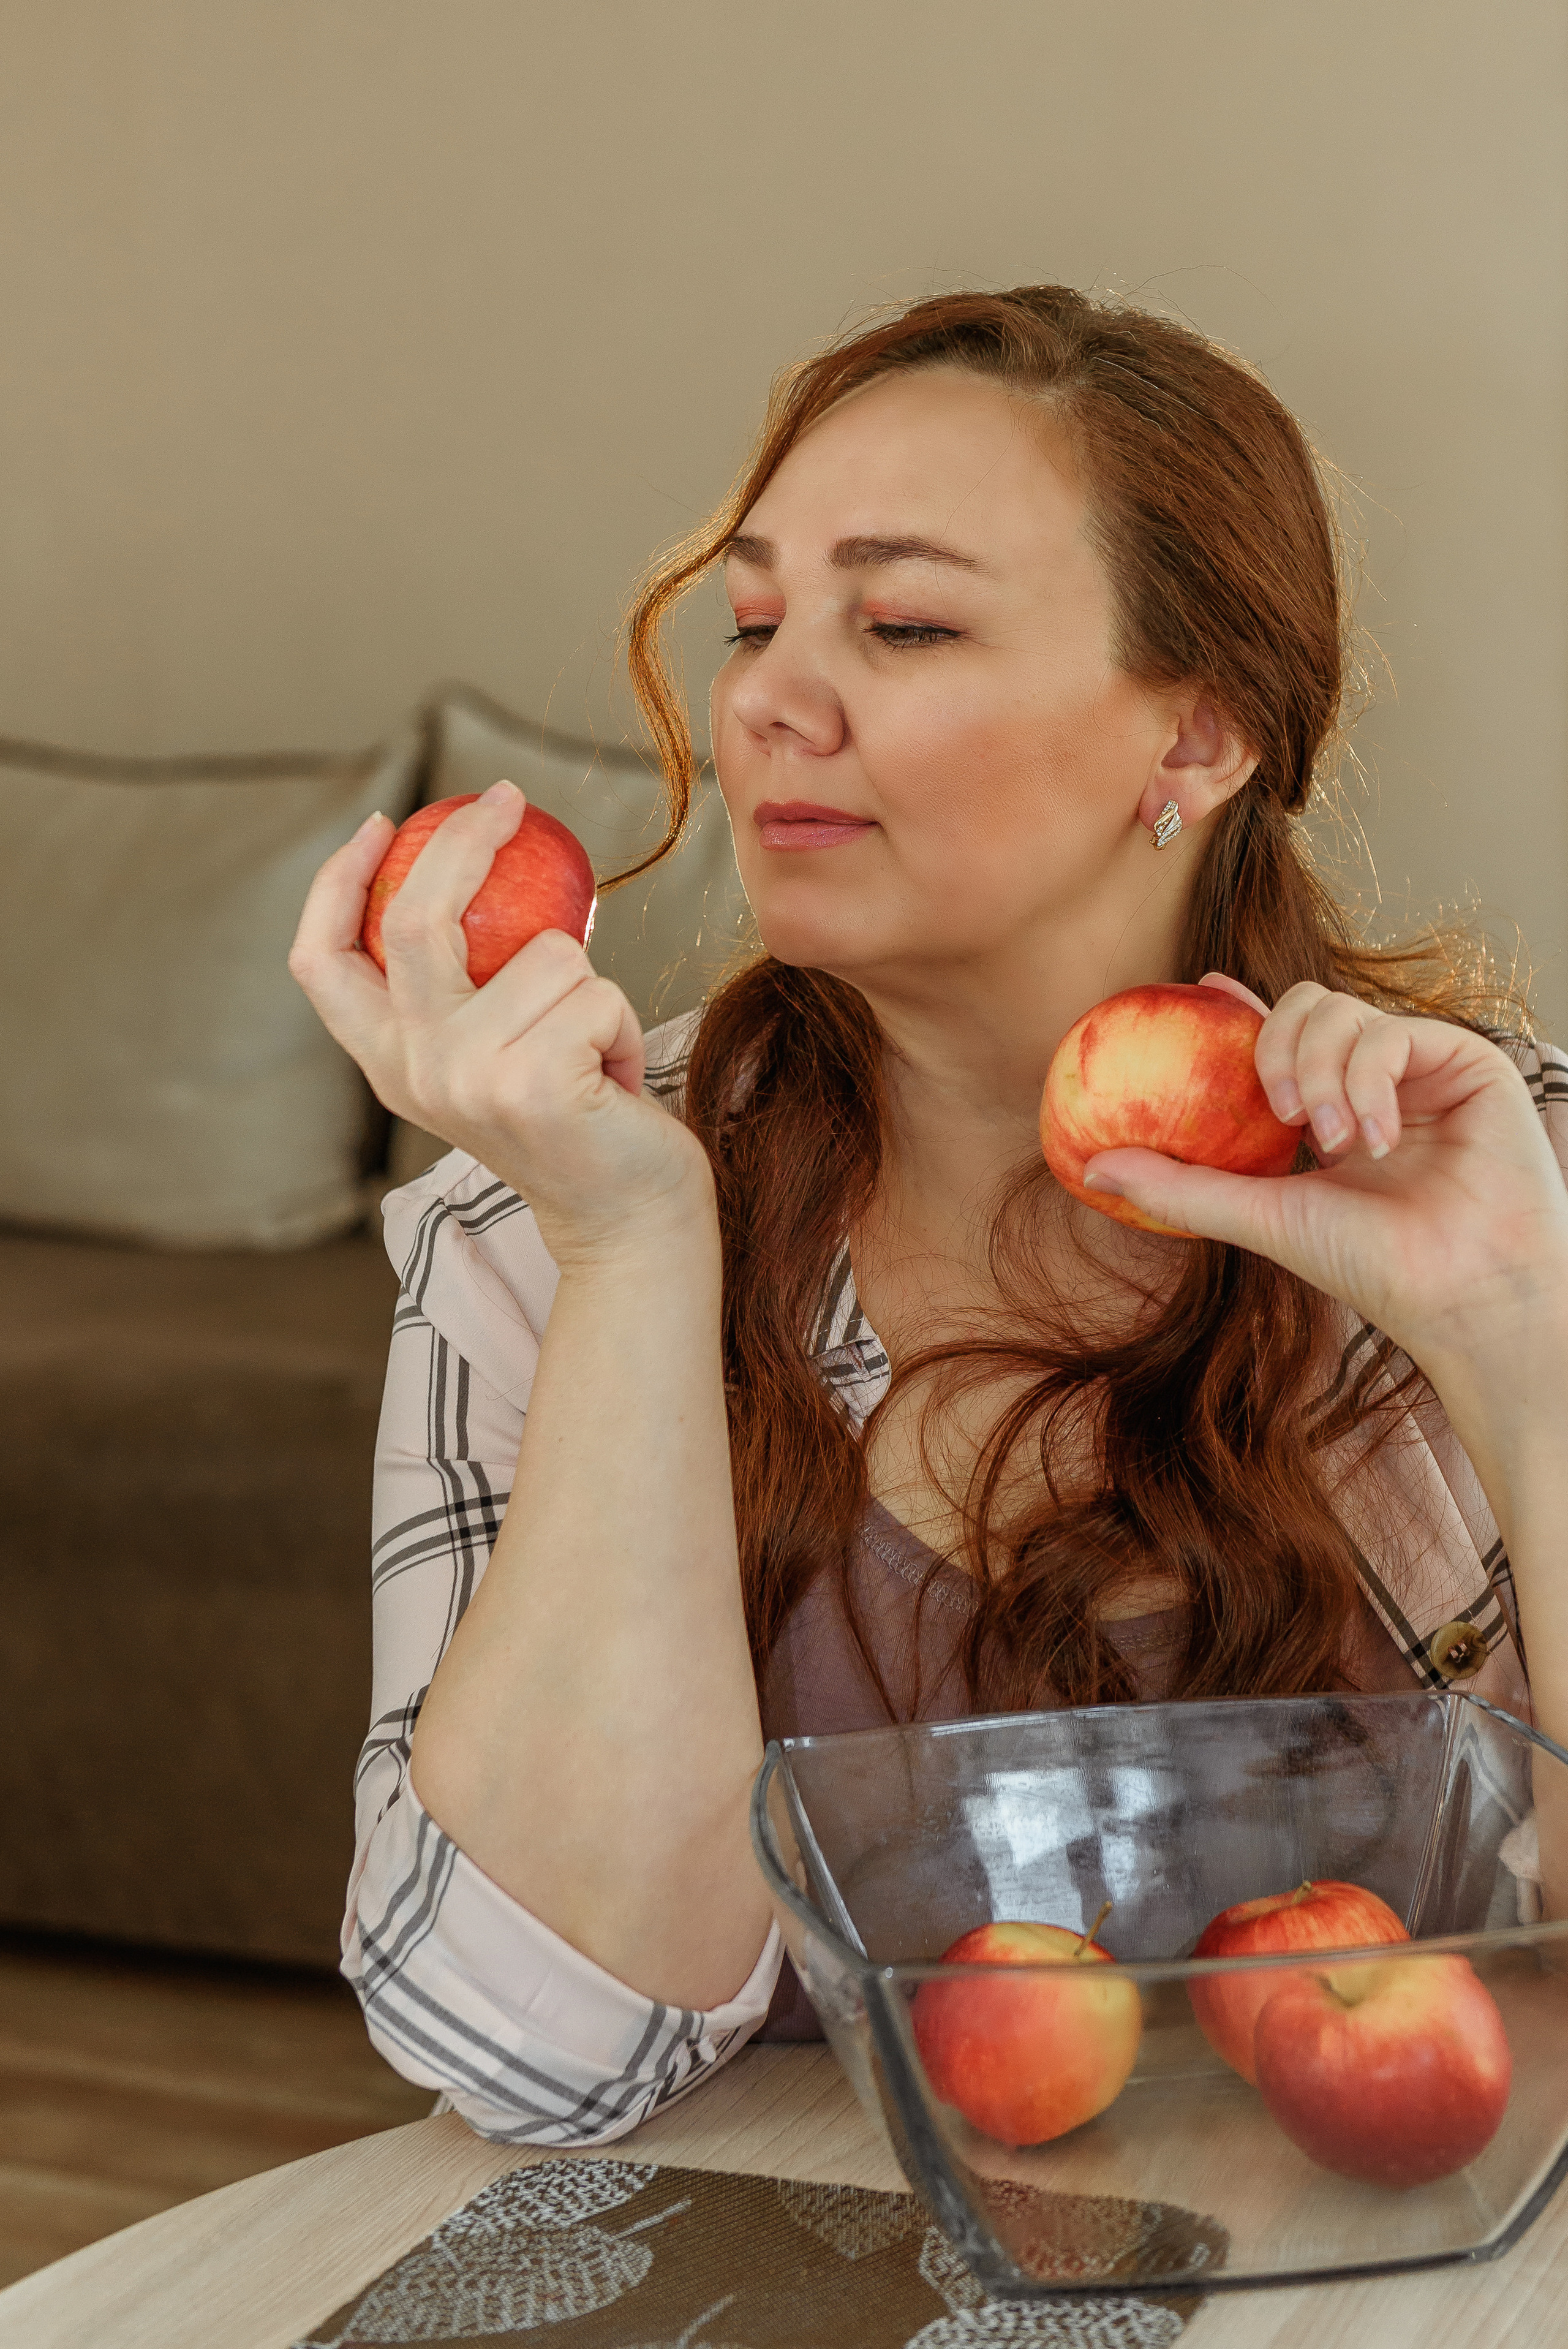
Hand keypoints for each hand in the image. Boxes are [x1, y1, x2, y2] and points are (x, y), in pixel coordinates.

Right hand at [287, 783, 713, 1264]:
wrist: (623, 1220)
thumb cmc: (572, 1119)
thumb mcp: (489, 1055)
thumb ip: (459, 993)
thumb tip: (464, 863)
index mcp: (387, 1060)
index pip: (320, 959)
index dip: (337, 881)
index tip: (384, 824)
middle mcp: (412, 1069)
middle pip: (417, 917)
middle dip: (467, 838)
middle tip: (510, 799)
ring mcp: (467, 1078)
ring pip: (543, 951)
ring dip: (590, 983)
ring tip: (589, 1045)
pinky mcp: (533, 1083)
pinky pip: (594, 991)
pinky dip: (618, 1020)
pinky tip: (610, 1076)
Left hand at [1084, 975, 1567, 1395]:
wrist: (1459, 1291)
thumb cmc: (1371, 1264)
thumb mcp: (1261, 1217)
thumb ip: (1181, 1188)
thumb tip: (1090, 1166)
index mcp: (1326, 1108)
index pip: (1276, 1036)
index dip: (1236, 1006)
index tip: (1194, 987)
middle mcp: (1371, 1078)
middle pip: (1303, 1005)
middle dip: (1275, 1048)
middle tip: (1279, 1111)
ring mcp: (1417, 1066)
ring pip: (1341, 1011)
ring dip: (1322, 1074)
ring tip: (1336, 1142)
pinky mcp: (1463, 1060)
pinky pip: (1390, 1032)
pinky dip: (1370, 1083)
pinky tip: (1379, 1141)